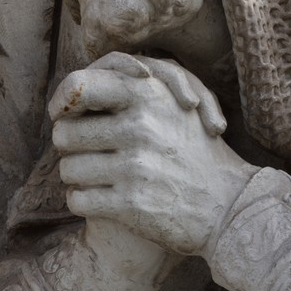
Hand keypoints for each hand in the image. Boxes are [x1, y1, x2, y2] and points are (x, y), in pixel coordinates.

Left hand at [49, 56, 256, 254]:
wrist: (227, 205)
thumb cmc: (194, 151)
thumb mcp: (173, 106)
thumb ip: (130, 89)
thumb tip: (70, 89)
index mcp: (149, 95)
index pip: (78, 86)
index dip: (63, 101)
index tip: (62, 113)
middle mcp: (141, 127)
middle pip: (65, 133)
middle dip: (71, 146)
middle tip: (88, 152)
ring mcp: (135, 167)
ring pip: (68, 169)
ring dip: (77, 177)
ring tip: (98, 178)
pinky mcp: (130, 203)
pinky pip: (77, 199)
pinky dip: (83, 201)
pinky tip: (101, 199)